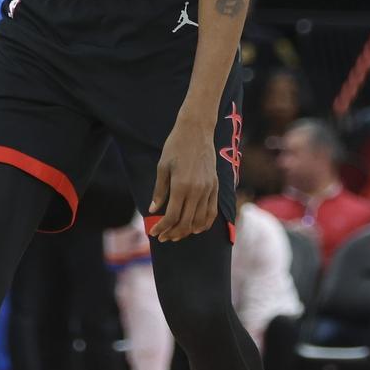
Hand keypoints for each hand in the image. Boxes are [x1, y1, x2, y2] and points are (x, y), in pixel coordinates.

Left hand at [149, 117, 218, 241]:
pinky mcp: (216, 187)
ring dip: (188, 231)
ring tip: (176, 235)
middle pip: (186, 222)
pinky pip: (212, 212)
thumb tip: (153, 210)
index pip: (172, 216)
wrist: (196, 131)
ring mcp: (209, 190)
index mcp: (181, 186)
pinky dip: (204, 223)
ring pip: (200, 220)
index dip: (162, 228)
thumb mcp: (162, 167)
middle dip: (173, 233)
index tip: (154, 233)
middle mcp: (197, 191)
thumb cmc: (175, 147)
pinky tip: (196, 228)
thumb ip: (159, 191)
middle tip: (163, 237)